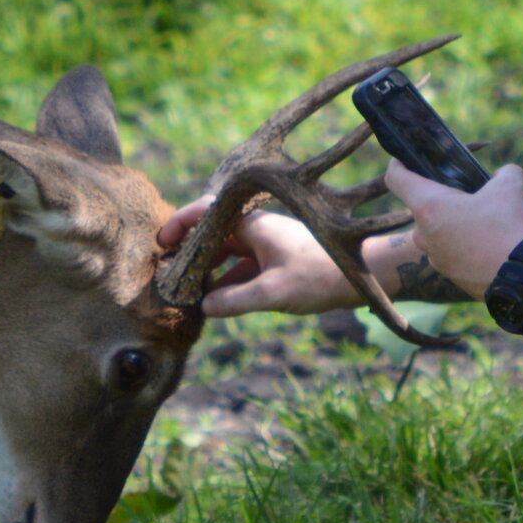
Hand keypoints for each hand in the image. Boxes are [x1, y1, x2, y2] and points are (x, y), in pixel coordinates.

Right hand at [155, 195, 358, 317]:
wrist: (361, 277)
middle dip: (188, 252)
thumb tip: (203, 307)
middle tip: (164, 272)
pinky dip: (223, 282)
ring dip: (205, 270)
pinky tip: (211, 303)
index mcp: (253, 224)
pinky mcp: (271, 263)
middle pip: (211, 235)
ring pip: (224, 254)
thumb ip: (234, 300)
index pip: (206, 214)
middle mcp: (255, 229)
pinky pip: (238, 268)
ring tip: (182, 291)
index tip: (161, 241)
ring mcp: (263, 245)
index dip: (180, 224)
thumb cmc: (318, 277)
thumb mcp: (272, 292)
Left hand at [385, 160, 522, 296]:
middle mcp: (424, 235)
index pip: (396, 178)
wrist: (522, 280)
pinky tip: (516, 241)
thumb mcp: (510, 188)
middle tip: (483, 192)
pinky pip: (465, 250)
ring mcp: (437, 258)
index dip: (399, 163)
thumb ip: (505, 173)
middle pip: (429, 205)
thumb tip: (505, 175)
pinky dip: (485, 243)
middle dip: (456, 197)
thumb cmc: (507, 228)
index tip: (405, 158)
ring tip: (514, 218)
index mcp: (428, 207)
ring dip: (478, 221)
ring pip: (452, 229)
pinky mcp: (453, 275)